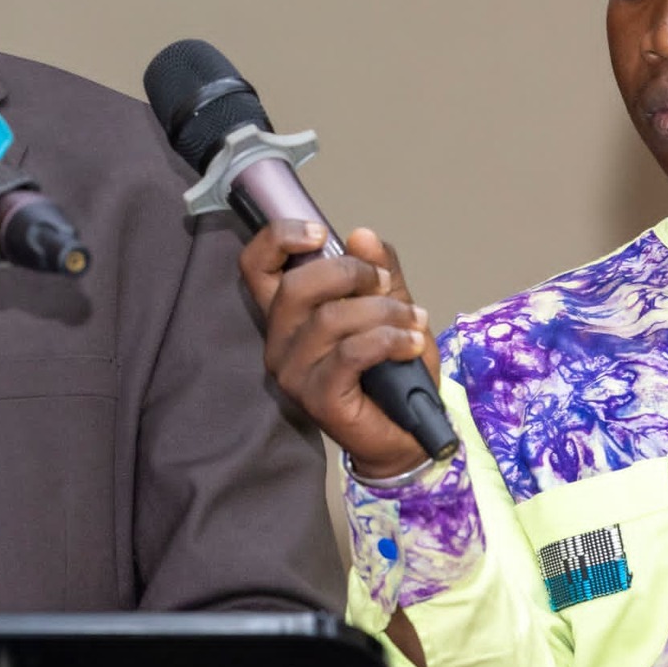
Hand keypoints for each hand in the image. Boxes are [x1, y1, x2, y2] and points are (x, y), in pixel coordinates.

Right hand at [239, 221, 441, 478]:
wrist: (406, 433)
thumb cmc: (391, 370)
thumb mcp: (390, 307)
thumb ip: (378, 271)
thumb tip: (361, 235)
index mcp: (286, 314)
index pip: (255, 266)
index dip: (278, 238)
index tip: (320, 233)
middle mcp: (278, 342)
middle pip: (296, 286)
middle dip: (350, 273)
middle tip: (384, 283)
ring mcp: (293, 373)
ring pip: (331, 319)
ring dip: (383, 311)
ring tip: (413, 319)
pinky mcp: (316, 398)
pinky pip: (351, 353)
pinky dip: (389, 340)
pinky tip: (411, 343)